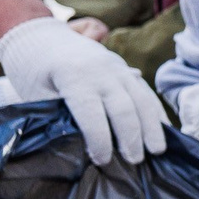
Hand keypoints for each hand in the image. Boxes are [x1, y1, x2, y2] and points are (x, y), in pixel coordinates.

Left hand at [0, 16, 167, 165]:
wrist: (42, 37)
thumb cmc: (34, 72)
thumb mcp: (37, 94)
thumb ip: (58, 116)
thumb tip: (81, 146)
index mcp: (73, 76)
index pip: (91, 113)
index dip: (100, 140)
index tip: (102, 160)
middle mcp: (101, 71)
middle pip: (124, 108)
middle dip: (131, 138)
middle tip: (134, 161)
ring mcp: (118, 68)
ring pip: (143, 100)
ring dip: (152, 127)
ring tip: (156, 151)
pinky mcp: (126, 70)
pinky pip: (147, 92)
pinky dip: (157, 112)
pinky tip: (164, 130)